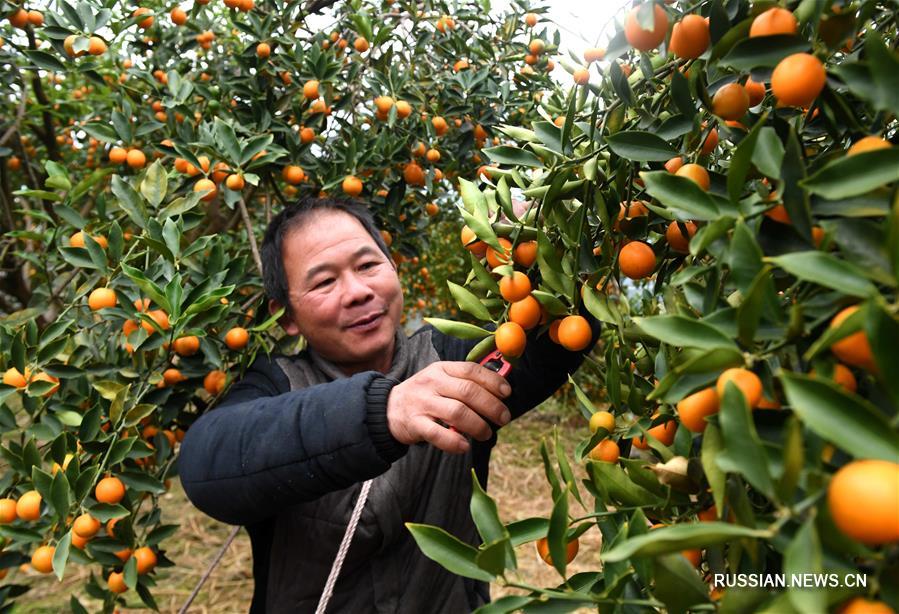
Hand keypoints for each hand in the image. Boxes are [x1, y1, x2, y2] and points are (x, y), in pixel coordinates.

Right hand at [386, 361, 511, 453]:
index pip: (472, 370)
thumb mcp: (441, 379)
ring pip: (457, 412)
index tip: (507, 393)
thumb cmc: (425, 394)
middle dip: (492, 406)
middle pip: (469, 392)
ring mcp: (423, 403)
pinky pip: (438, 434)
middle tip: (504, 418)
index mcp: (442, 368)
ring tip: (486, 434)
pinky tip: (465, 446)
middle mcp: (432, 382)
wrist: (388, 409)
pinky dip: (455, 442)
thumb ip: (465, 382)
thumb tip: (500, 391)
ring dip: (478, 425)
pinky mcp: (415, 424)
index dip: (493, 381)